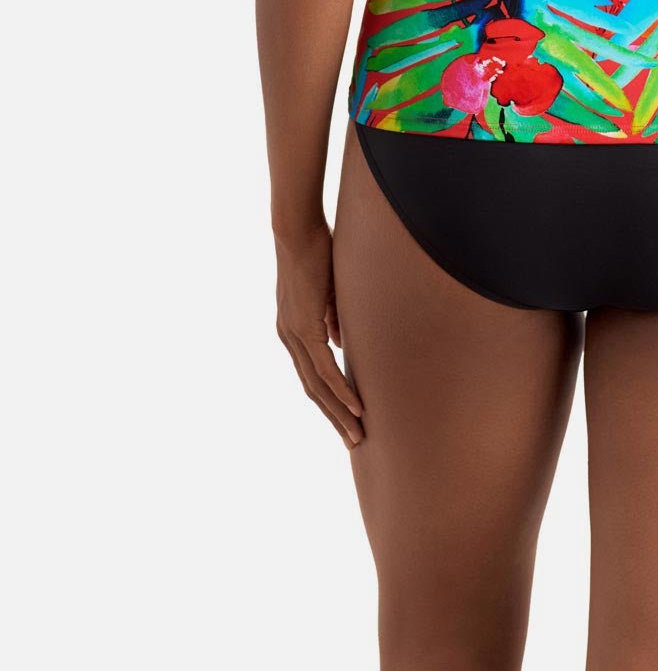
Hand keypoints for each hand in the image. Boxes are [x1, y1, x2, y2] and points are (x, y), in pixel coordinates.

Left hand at [275, 222, 363, 446]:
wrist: (297, 229)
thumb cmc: (316, 251)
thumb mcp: (328, 292)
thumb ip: (332, 318)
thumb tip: (342, 341)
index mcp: (292, 329)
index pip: (311, 374)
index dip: (330, 398)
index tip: (348, 418)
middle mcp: (288, 337)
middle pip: (312, 389)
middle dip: (334, 417)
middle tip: (354, 441)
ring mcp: (293, 335)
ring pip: (317, 386)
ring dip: (339, 413)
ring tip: (357, 435)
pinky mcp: (303, 328)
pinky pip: (324, 369)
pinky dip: (341, 391)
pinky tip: (357, 408)